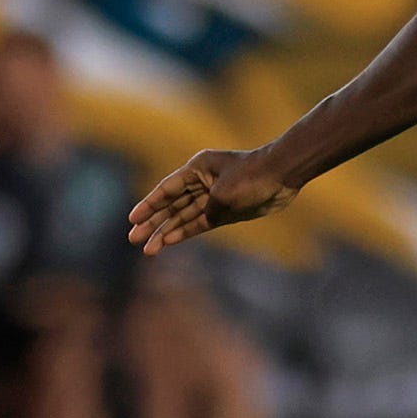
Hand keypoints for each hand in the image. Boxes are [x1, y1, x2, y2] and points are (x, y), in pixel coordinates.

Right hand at [127, 148, 298, 254]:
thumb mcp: (223, 194)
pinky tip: (169, 242)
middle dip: (152, 223)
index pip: (166, 189)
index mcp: (197, 168)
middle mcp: (202, 182)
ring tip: (148, 249)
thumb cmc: (253, 176)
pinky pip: (200, 223)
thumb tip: (200, 222)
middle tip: (133, 239)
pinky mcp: (226, 211)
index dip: (148, 205)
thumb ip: (206, 209)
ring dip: (166, 232)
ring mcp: (213, 197)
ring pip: (184, 216)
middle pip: (171, 205)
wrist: (283, 176)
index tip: (132, 219)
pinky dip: (185, 232)